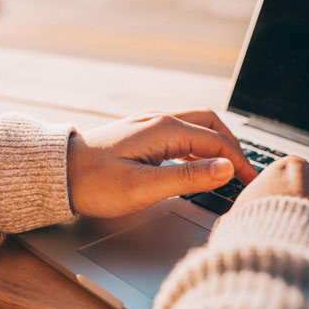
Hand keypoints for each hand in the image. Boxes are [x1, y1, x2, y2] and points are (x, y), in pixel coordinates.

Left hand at [67, 110, 257, 217]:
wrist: (56, 174)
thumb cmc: (94, 184)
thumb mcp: (144, 188)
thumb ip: (188, 178)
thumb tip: (225, 169)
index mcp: (165, 129)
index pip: (217, 142)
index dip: (239, 163)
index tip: (252, 183)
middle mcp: (160, 120)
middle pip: (212, 125)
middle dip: (234, 147)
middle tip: (246, 174)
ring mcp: (150, 125)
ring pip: (197, 127)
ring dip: (218, 145)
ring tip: (229, 169)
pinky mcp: (142, 134)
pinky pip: (182, 133)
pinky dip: (200, 147)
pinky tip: (199, 165)